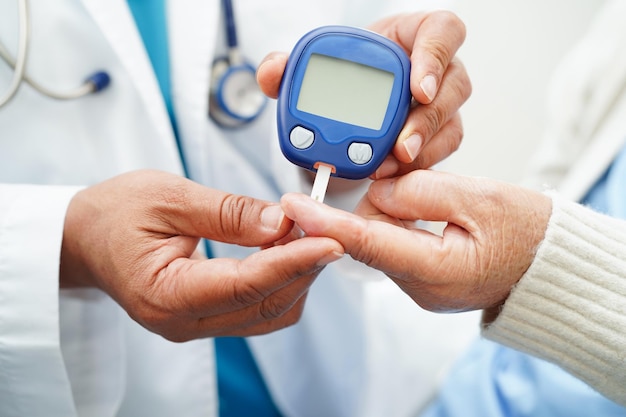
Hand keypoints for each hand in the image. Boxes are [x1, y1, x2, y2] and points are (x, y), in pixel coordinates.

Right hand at [60, 170, 342, 340]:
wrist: (84, 236)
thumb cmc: (114, 213)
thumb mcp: (168, 196)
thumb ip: (228, 212)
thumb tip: (282, 223)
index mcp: (165, 294)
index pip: (246, 285)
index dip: (293, 262)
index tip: (329, 240)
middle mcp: (182, 321)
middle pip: (264, 305)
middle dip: (302, 266)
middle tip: (323, 226)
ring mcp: (196, 325)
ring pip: (268, 313)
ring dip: (295, 276)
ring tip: (303, 234)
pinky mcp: (206, 317)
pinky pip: (258, 310)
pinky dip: (280, 281)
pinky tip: (284, 250)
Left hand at [256, 11, 470, 175]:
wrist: (352, 99)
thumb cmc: (346, 73)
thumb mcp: (317, 64)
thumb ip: (291, 65)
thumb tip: (272, 71)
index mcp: (414, 36)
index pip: (443, 32)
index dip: (435, 56)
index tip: (417, 87)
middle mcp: (437, 70)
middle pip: (453, 87)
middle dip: (427, 120)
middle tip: (401, 145)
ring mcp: (441, 105)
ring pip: (449, 126)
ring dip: (420, 151)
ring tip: (386, 168)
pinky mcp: (437, 136)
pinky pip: (438, 153)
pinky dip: (412, 169)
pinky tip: (388, 177)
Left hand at [280, 170, 551, 312]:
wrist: (549, 264)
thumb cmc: (527, 233)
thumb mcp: (479, 199)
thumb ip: (421, 190)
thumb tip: (378, 189)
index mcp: (434, 270)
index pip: (363, 241)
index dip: (323, 220)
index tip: (292, 203)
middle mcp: (418, 285)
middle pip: (366, 237)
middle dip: (365, 203)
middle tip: (386, 172)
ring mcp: (418, 285)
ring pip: (378, 238)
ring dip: (385, 209)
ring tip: (419, 190)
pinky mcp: (421, 276)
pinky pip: (393, 243)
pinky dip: (396, 219)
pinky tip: (417, 205)